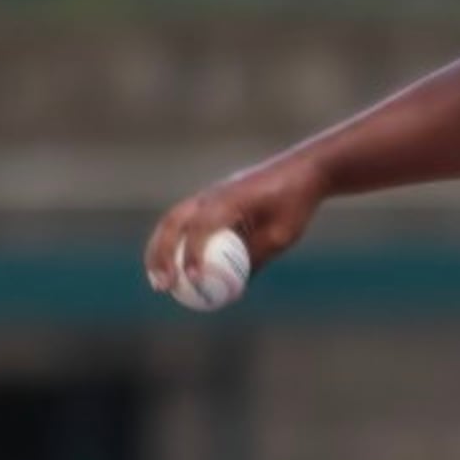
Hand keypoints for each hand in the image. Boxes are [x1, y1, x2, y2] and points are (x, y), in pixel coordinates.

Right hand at [144, 153, 325, 297]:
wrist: (302, 171)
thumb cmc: (296, 203)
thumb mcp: (281, 236)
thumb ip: (255, 258)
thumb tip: (233, 288)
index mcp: (231, 198)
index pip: (201, 226)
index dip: (193, 254)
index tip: (192, 279)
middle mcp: (213, 193)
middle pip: (173, 221)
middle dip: (162, 255)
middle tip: (163, 286)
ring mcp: (209, 193)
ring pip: (172, 220)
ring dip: (159, 250)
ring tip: (158, 282)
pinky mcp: (210, 198)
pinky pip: (184, 221)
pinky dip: (174, 244)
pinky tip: (175, 270)